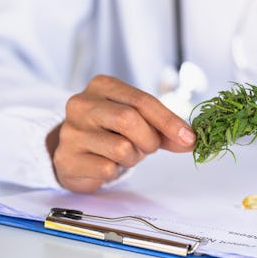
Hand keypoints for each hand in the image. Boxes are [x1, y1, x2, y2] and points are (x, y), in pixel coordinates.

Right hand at [46, 75, 195, 192]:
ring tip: (125, 154)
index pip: (142, 100)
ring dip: (133, 157)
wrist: (75, 152)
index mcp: (103, 86)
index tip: (188, 137)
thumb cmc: (111, 132)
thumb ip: (164, 129)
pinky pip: (107, 169)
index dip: (169, 121)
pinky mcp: (66, 158)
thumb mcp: (138, 121)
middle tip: (150, 147)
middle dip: (149, 139)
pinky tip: (107, 164)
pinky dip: (116, 171)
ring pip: (120, 147)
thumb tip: (190, 140)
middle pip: (129, 119)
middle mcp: (82, 103)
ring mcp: (71, 131)